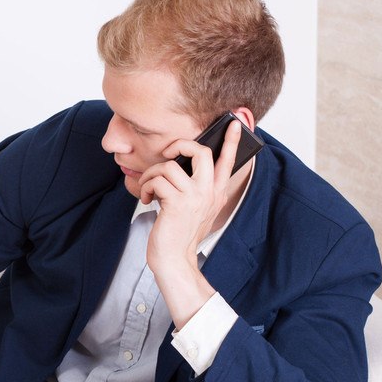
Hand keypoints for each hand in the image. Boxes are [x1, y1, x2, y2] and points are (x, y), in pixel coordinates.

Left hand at [137, 120, 243, 328]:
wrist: (173, 259)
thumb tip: (177, 166)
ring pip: (169, 166)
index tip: (236, 123)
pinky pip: (157, 181)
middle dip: (180, 145)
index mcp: (215, 193)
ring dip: (151, 175)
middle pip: (201, 152)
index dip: (232, 141)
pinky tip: (145, 200)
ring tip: (148, 189)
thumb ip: (193, 188)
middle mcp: (209, 192)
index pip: (228, 162)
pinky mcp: (177, 203)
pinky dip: (145, 188)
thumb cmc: (178, 233)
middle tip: (168, 153)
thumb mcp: (193, 208)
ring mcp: (195, 197)